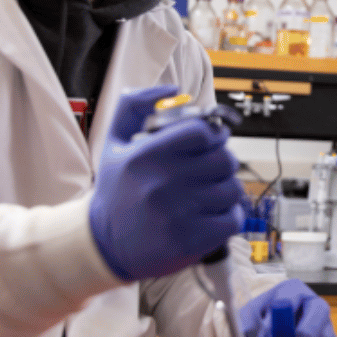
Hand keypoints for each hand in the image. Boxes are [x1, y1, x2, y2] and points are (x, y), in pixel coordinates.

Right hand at [89, 85, 247, 281]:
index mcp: (146, 154)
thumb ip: (134, 105)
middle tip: (211, 169)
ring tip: (208, 194)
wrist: (103, 244)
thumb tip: (174, 91)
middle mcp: (162, 182)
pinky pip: (233, 219)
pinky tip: (211, 216)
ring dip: (226, 190)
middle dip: (223, 162)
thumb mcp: (114, 142)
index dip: (213, 135)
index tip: (209, 143)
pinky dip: (229, 217)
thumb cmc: (116, 191)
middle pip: (224, 159)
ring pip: (232, 189)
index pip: (203, 131)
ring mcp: (178, 213)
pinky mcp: (191, 241)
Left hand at [239, 279, 336, 336]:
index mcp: (293, 290)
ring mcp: (325, 323)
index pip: (289, 301)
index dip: (277, 323)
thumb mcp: (249, 319)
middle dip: (305, 336)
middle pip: (319, 313)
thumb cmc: (261, 321)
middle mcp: (314, 303)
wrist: (272, 332)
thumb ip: (251, 326)